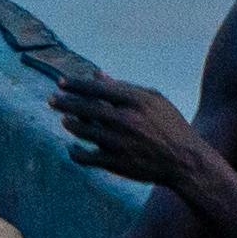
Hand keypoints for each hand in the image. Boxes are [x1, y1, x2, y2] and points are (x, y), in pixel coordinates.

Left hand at [51, 71, 209, 195]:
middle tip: (52, 100)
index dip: (76, 85)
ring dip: (70, 124)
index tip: (61, 83)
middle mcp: (126, 120)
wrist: (184, 160)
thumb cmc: (169, 125)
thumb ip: (124, 87)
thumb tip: (97, 74)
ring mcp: (120, 142)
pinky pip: (86, 157)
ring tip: (65, 120)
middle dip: (64, 102)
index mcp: (136, 101)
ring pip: (83, 131)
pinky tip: (72, 149)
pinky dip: (75, 153)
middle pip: (85, 108)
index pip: (97, 88)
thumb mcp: (153, 100)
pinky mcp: (116, 163)